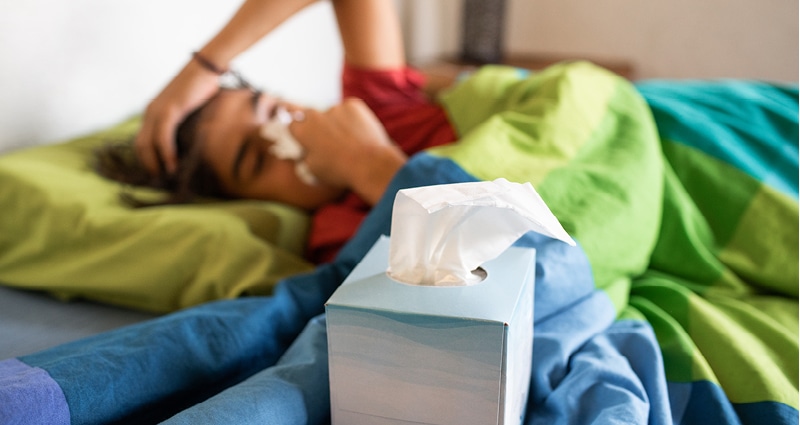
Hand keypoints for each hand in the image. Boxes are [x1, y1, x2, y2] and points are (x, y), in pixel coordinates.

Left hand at [134, 60, 219, 175]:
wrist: (207, 66)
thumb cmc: (203, 86)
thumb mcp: (190, 109)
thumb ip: (185, 124)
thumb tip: (191, 143)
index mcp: (153, 111)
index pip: (142, 141)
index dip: (148, 159)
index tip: (159, 174)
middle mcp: (150, 111)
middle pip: (140, 145)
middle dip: (148, 165)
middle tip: (160, 181)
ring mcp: (157, 110)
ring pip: (147, 143)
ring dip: (155, 163)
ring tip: (166, 177)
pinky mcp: (169, 109)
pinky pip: (162, 136)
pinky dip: (166, 152)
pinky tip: (173, 164)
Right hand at [289, 98, 406, 204]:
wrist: (369, 164)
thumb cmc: (340, 170)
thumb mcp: (313, 170)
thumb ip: (305, 156)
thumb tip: (306, 152)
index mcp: (302, 130)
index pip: (293, 124)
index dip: (299, 132)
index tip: (306, 137)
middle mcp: (315, 115)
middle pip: (310, 115)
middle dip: (316, 125)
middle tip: (328, 139)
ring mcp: (335, 108)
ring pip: (332, 113)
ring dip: (336, 123)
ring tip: (349, 141)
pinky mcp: (353, 105)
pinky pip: (349, 110)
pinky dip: (353, 119)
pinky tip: (359, 134)